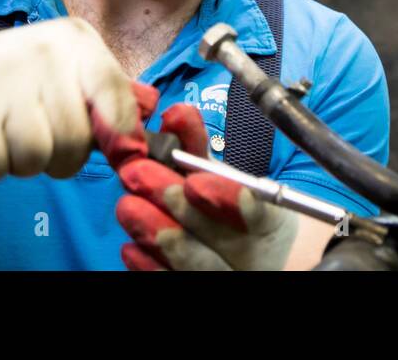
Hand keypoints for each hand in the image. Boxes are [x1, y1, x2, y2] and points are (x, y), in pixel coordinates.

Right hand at [0, 16, 134, 179]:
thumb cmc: (11, 83)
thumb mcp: (64, 72)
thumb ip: (109, 93)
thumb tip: (152, 108)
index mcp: (74, 40)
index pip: (116, 96)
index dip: (121, 135)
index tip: (119, 154)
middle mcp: (42, 51)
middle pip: (78, 140)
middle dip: (60, 155)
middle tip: (34, 134)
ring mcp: (2, 78)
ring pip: (39, 158)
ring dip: (23, 162)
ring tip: (5, 134)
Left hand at [96, 100, 302, 270]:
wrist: (245, 256)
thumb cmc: (226, 207)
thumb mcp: (219, 174)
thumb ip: (197, 146)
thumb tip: (175, 113)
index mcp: (270, 225)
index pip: (259, 213)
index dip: (227, 199)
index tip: (195, 182)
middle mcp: (251, 256)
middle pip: (220, 240)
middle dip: (178, 208)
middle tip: (140, 177)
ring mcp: (223, 273)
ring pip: (197, 266)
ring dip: (158, 235)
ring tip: (128, 206)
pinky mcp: (194, 284)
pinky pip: (172, 282)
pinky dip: (152, 269)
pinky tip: (130, 249)